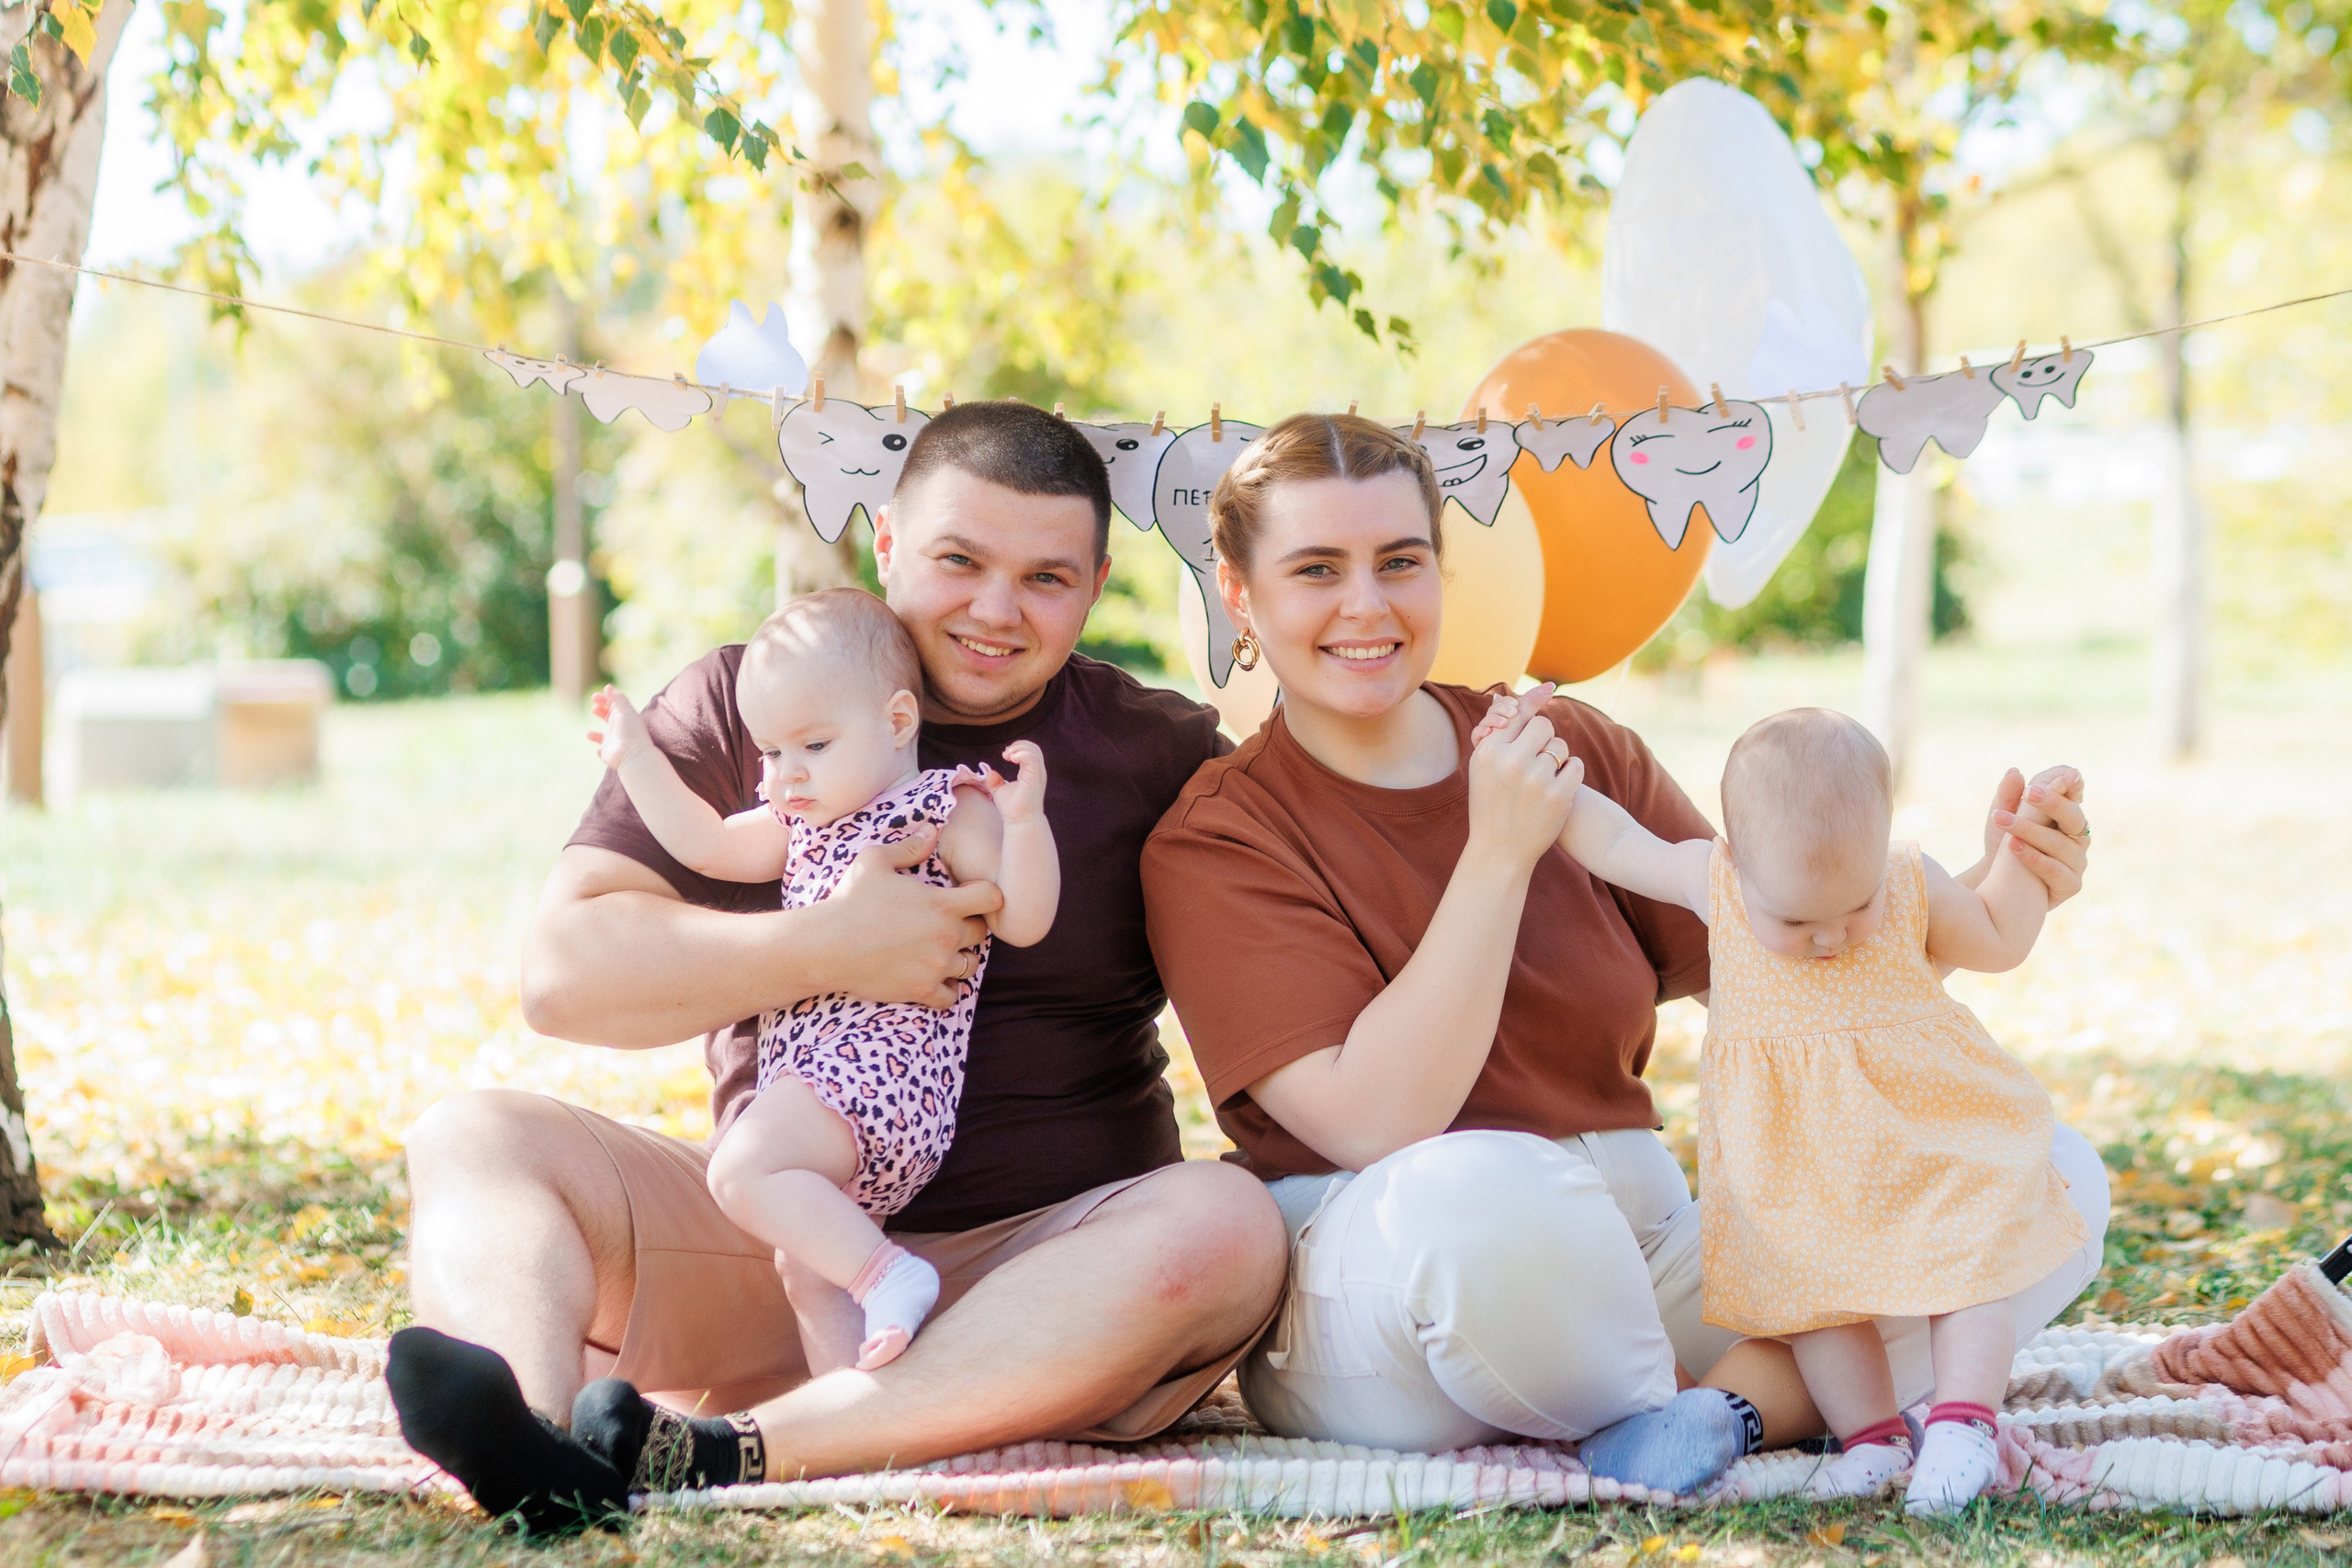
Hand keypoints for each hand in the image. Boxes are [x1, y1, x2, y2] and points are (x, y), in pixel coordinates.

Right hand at [588, 686, 652, 770]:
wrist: (632, 755)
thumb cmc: (630, 731)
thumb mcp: (625, 710)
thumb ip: (617, 698)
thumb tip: (607, 687)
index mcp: (625, 716)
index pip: (614, 705)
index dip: (604, 699)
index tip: (594, 696)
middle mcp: (619, 728)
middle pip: (608, 717)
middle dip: (600, 711)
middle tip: (594, 707)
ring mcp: (613, 741)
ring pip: (603, 736)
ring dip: (595, 734)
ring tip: (590, 734)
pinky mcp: (607, 752)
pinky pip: (602, 751)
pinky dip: (599, 750)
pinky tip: (599, 750)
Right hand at [819, 827, 1001, 1008]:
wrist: (825, 945)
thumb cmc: (849, 900)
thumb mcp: (875, 862)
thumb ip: (909, 846)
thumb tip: (933, 829)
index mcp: (943, 904)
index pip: (992, 897)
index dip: (985, 895)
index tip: (970, 898)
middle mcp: (947, 935)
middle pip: (981, 933)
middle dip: (969, 927)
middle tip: (947, 925)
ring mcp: (936, 966)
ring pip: (970, 965)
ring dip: (959, 958)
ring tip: (939, 952)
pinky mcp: (922, 990)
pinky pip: (952, 996)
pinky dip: (946, 989)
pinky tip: (930, 978)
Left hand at [971, 740, 1048, 823]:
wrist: (1020, 822)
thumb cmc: (1013, 809)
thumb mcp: (1000, 791)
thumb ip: (995, 781)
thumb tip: (990, 772)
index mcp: (1032, 773)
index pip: (1030, 751)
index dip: (1018, 748)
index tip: (1005, 755)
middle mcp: (1038, 772)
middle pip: (1034, 748)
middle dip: (1019, 745)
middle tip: (1006, 754)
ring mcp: (1038, 775)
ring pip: (1034, 750)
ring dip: (1019, 748)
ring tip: (1008, 756)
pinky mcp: (1035, 778)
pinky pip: (1032, 759)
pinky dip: (1021, 754)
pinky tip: (1012, 759)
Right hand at [1464, 684, 1580, 872]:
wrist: (1500, 850)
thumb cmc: (1491, 802)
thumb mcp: (1485, 766)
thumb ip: (1498, 732)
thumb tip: (1506, 696)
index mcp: (1488, 752)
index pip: (1519, 715)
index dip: (1534, 706)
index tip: (1549, 688)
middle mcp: (1510, 762)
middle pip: (1544, 726)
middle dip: (1544, 738)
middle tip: (1537, 758)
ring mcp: (1535, 779)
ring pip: (1560, 746)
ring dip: (1557, 759)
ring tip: (1543, 779)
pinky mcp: (1557, 795)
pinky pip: (1575, 765)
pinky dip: (1570, 773)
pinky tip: (1559, 786)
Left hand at [1986, 764, 2089, 907]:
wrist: (1997, 884)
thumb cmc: (2004, 844)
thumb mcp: (2003, 815)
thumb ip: (2010, 794)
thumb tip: (2014, 771)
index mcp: (2067, 816)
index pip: (2074, 795)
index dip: (2072, 785)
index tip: (2066, 776)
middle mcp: (2078, 837)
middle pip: (2072, 817)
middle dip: (2051, 803)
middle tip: (2029, 793)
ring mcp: (2078, 862)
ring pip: (2059, 843)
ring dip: (2029, 830)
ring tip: (2003, 820)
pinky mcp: (2071, 885)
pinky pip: (2056, 871)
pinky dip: (2034, 858)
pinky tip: (2014, 846)